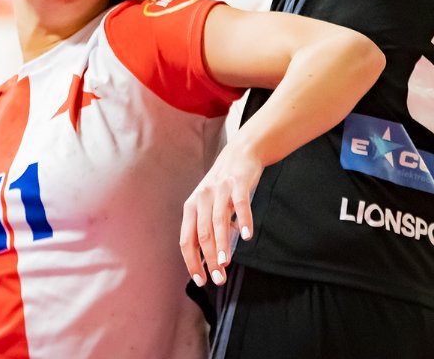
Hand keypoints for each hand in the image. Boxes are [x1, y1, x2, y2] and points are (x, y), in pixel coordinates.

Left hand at [179, 139, 262, 286]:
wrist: (240, 154)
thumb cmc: (223, 186)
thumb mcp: (208, 205)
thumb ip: (207, 229)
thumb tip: (209, 261)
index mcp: (191, 206)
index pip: (187, 240)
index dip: (192, 262)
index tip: (201, 280)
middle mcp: (202, 198)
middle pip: (202, 234)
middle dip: (209, 259)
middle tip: (218, 278)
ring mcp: (220, 190)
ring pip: (218, 222)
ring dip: (222, 244)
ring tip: (226, 263)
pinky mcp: (238, 183)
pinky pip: (241, 204)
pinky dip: (243, 220)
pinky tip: (246, 236)